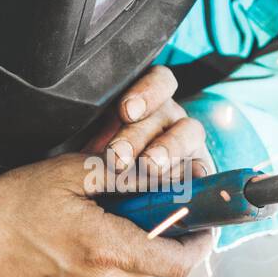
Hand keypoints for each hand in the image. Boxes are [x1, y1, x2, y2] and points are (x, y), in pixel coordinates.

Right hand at [0, 153, 213, 276]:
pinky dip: (108, 255)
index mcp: (107, 253)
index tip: (204, 220)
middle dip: (155, 229)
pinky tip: (79, 236)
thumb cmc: (7, 212)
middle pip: (157, 260)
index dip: (201, 241)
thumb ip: (121, 174)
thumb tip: (162, 174)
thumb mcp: (65, 174)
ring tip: (95, 215)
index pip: (180, 261)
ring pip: (134, 268)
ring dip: (128, 241)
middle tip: (133, 199)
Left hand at [83, 66, 213, 181]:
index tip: (126, 111)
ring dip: (168, 151)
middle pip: (167, 113)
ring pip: (188, 134)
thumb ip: (84, 123)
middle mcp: (168, 118)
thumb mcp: (81, 136)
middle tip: (119, 157)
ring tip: (150, 168)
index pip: (159, 81)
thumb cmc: (85, 158)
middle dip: (141, 135)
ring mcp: (184, 144)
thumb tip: (75, 116)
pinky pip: (202, 169)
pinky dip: (196, 174)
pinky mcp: (195, 172)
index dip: (147, 92)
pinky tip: (189, 181)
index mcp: (145, 100)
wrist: (92, 194)